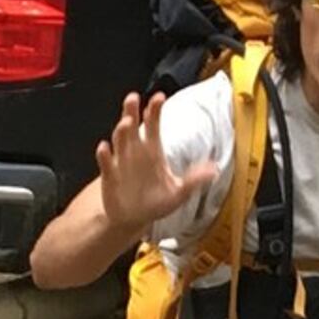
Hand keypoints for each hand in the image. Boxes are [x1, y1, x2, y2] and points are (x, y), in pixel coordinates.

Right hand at [91, 93, 218, 235]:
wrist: (134, 220)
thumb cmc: (154, 204)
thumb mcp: (178, 193)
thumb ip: (194, 180)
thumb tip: (214, 169)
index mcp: (153, 151)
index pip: (153, 125)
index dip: (155, 110)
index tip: (159, 98)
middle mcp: (135, 152)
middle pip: (133, 126)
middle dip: (132, 111)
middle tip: (134, 99)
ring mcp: (121, 162)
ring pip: (119, 140)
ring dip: (121, 131)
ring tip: (126, 123)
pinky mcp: (109, 176)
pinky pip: (106, 163)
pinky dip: (104, 155)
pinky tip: (105, 148)